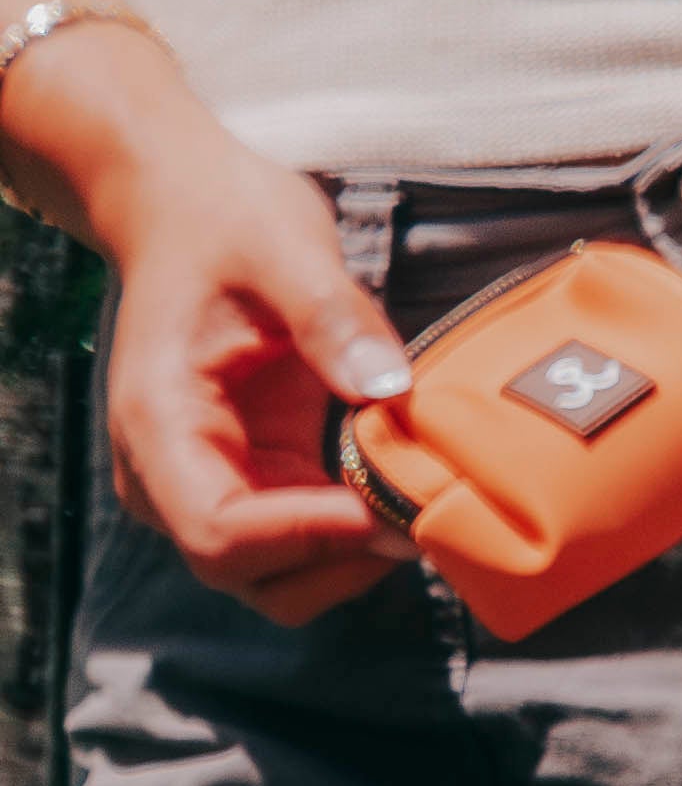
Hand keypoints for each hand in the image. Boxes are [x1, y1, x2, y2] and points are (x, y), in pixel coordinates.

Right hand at [59, 53, 415, 627]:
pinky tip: (399, 497)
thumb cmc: (222, 216)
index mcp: (158, 421)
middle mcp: (168, 473)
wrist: (182, 204)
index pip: (220, 533)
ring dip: (354, 562)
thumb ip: (332, 316)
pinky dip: (355, 540)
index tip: (377, 510)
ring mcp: (208, 486)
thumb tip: (387, 388)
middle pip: (254, 577)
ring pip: (282, 580)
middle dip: (341, 562)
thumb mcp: (283, 244)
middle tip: (418, 516)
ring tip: (414, 506)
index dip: (305, 539)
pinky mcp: (250, 484)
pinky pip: (305, 548)